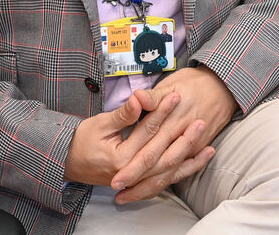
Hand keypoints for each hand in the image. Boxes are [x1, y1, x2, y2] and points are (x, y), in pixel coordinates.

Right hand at [63, 90, 213, 193]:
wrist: (69, 162)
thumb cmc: (82, 141)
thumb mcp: (100, 123)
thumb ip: (124, 114)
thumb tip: (140, 99)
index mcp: (121, 157)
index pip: (148, 132)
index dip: (162, 112)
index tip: (176, 96)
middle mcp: (132, 171)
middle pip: (164, 154)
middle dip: (184, 137)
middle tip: (200, 119)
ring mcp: (137, 179)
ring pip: (169, 171)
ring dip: (190, 159)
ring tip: (209, 146)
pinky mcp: (140, 181)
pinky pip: (166, 179)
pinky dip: (183, 170)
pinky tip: (198, 161)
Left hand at [110, 66, 237, 200]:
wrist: (222, 85)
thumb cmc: (194, 82)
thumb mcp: (170, 84)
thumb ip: (153, 96)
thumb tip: (137, 98)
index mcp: (173, 124)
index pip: (149, 152)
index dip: (133, 168)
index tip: (117, 180)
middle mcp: (182, 140)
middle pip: (157, 168)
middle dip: (137, 183)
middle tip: (118, 193)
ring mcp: (191, 147)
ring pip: (168, 174)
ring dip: (149, 187)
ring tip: (129, 196)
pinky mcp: (198, 149)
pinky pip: (181, 170)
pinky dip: (165, 180)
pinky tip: (152, 187)